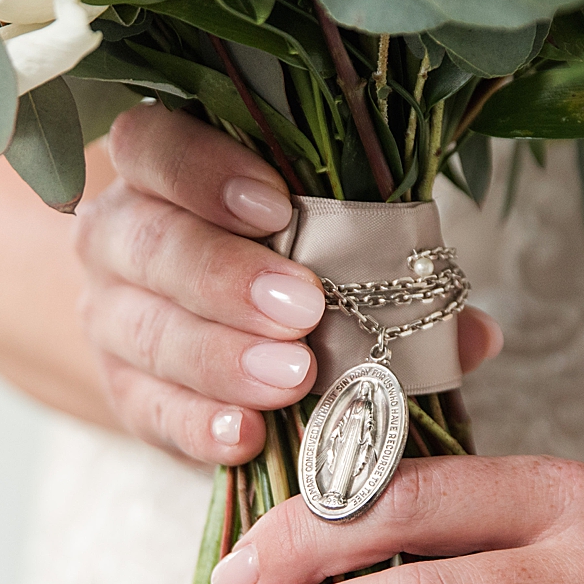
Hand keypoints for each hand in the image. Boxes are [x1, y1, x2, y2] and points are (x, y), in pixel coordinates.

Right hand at [75, 103, 501, 463]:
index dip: (205, 172)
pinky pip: (149, 410)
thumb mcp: (325, 243)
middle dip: (228, 276)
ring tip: (293, 379)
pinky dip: (198, 425)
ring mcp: (109, 317)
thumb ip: (389, 269)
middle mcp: (119, 236)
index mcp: (159, 170)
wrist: (190, 329)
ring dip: (222, 357)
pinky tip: (245, 437)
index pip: (155, 146)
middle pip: (150, 245)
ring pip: (147, 331)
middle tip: (302, 309)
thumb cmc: (275, 262)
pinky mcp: (122, 392)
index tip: (279, 208)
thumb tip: (474, 333)